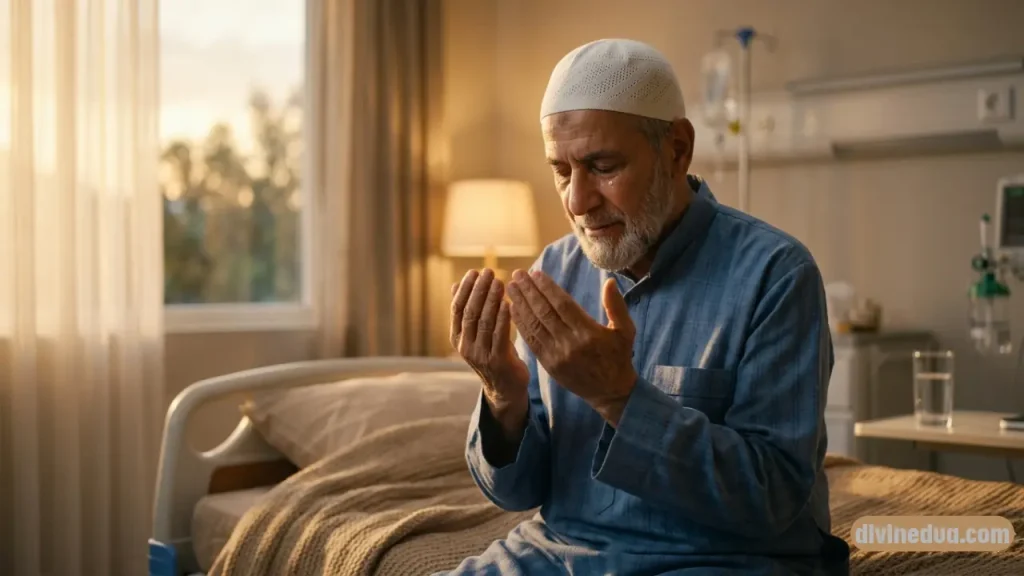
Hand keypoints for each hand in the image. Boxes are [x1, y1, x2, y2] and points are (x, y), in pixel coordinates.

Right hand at [450, 269, 529, 432]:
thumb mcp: (475, 333)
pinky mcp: (498, 361)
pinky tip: (508, 303)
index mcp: (457, 337)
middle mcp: (465, 346)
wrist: (505, 388)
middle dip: (479, 290)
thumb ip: (467, 311)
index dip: (465, 289)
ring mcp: (480, 355)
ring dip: (491, 300)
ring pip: (484, 322)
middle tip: (488, 272)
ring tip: (499, 282)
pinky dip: (503, 318)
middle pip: (470, 312)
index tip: (474, 271)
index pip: (457, 308)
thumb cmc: (492, 353)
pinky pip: (500, 335)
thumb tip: (455, 284)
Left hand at [506, 269, 637, 424]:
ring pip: (534, 325)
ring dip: (520, 305)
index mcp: (588, 333)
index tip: (535, 273)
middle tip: (518, 275)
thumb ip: (616, 306)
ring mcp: (557, 355)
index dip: (547, 288)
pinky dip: (521, 324)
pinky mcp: (549, 364)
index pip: (563, 305)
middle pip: (544, 312)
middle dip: (529, 292)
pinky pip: (531, 341)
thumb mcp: (626, 331)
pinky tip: (513, 310)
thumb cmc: (619, 357)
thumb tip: (610, 281)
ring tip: (511, 288)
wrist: (610, 392)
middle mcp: (570, 343)